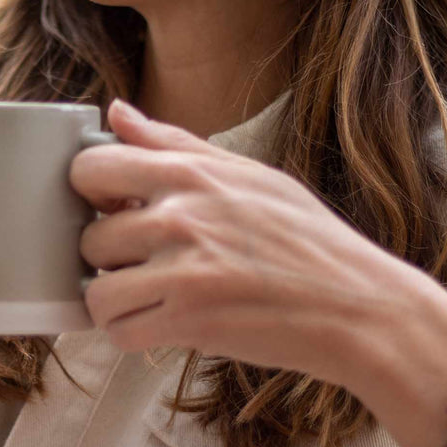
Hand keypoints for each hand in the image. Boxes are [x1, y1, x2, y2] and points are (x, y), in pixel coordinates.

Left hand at [69, 99, 421, 388]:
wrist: (357, 305)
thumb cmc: (307, 238)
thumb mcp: (246, 173)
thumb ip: (172, 142)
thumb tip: (115, 112)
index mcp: (191, 173)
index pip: (90, 166)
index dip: (92, 191)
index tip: (114, 207)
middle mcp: (180, 217)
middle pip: (88, 235)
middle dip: (108, 254)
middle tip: (142, 261)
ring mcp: (183, 271)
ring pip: (97, 290)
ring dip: (116, 300)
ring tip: (150, 297)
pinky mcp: (189, 322)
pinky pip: (119, 332)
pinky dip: (132, 334)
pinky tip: (161, 324)